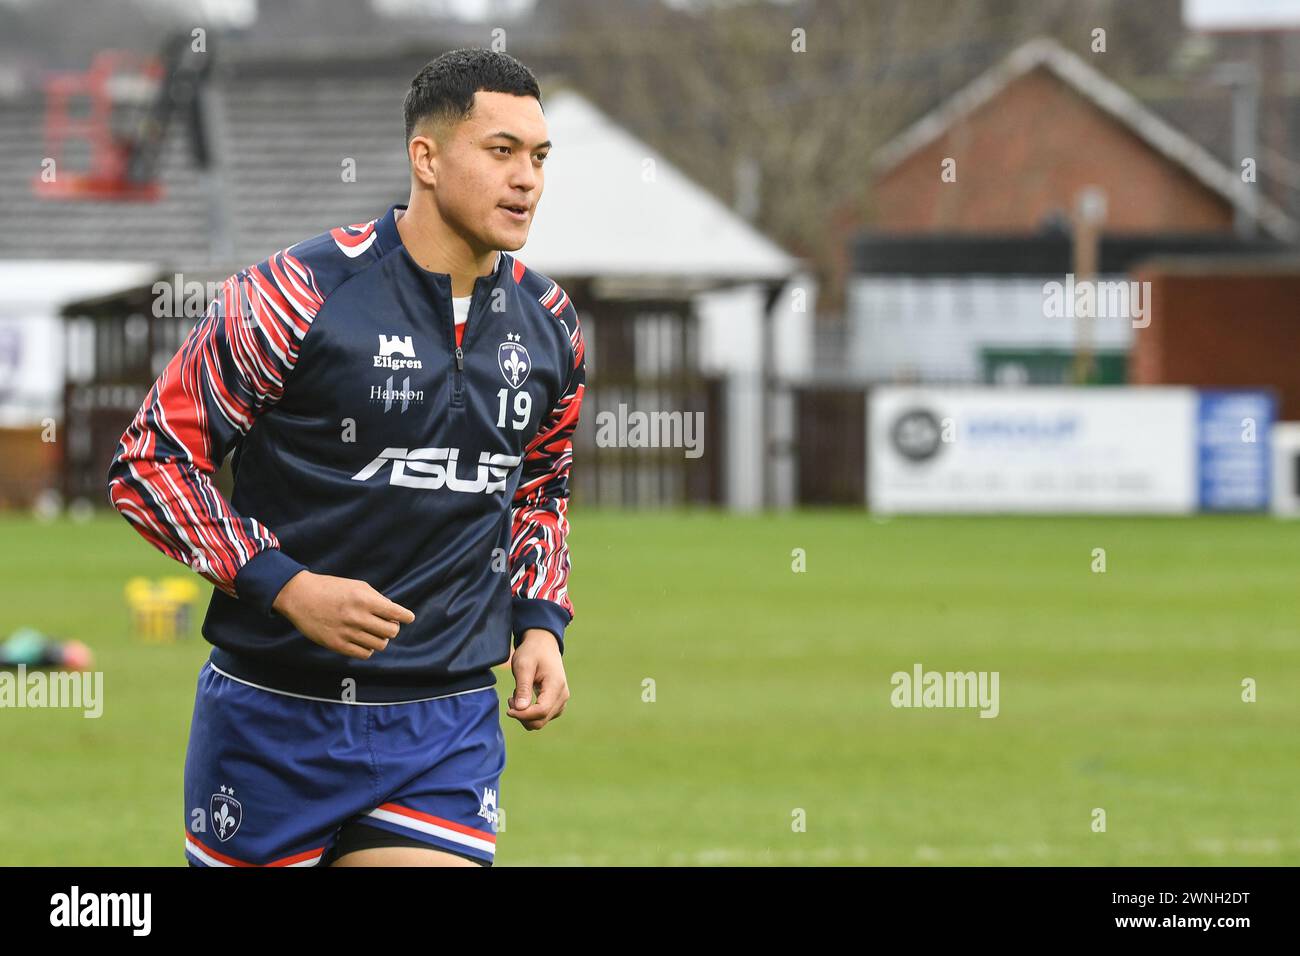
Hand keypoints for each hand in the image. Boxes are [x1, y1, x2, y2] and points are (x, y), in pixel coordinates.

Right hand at [271, 570, 414, 659]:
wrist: (300, 597)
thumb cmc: (331, 588)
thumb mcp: (357, 585)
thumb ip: (377, 599)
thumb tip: (394, 613)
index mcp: (364, 600)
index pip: (396, 613)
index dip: (406, 616)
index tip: (408, 618)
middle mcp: (357, 617)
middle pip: (391, 632)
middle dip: (393, 628)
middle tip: (387, 624)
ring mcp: (347, 633)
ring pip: (379, 645)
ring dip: (381, 639)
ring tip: (374, 632)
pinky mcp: (337, 645)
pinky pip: (364, 654)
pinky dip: (368, 648)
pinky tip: (363, 640)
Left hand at [506, 628, 568, 730]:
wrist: (543, 644)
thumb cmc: (532, 652)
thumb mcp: (523, 665)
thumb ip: (523, 687)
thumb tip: (521, 709)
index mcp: (556, 685)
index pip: (542, 711)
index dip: (523, 715)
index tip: (508, 708)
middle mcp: (562, 696)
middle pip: (541, 720)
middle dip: (522, 715)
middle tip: (510, 699)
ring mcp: (561, 700)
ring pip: (541, 721)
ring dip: (525, 715)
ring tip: (516, 696)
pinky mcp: (557, 703)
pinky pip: (543, 717)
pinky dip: (530, 713)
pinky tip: (524, 699)